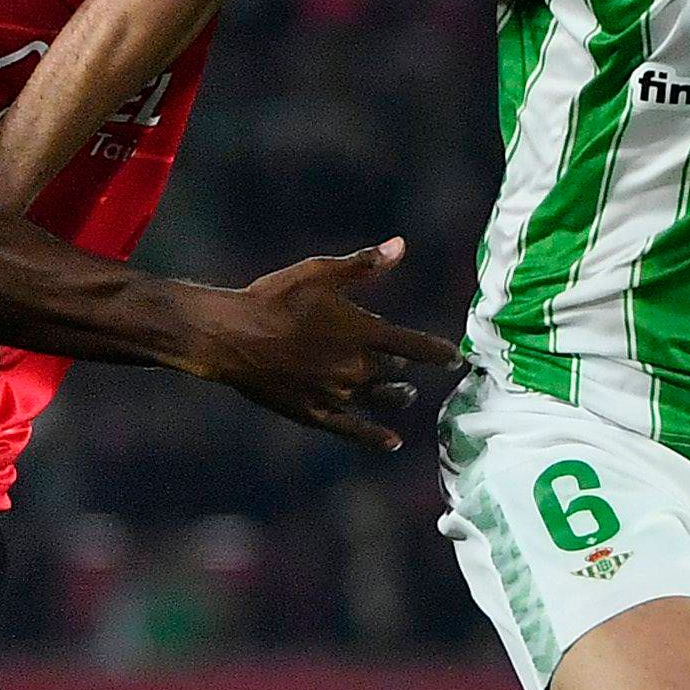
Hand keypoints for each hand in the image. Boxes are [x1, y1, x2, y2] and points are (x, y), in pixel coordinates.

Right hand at [183, 238, 460, 448]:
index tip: (457, 358)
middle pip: (395, 372)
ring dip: (396, 398)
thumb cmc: (275, 298)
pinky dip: (376, 437)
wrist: (231, 336)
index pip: (415, 346)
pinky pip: (353, 431)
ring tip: (406, 397)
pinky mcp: (315, 414)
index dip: (440, 353)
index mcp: (362, 333)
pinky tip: (392, 443)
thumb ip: (364, 265)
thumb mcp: (320, 273)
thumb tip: (400, 246)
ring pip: (380, 401)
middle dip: (407, 370)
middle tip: (413, 370)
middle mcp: (356, 368)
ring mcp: (337, 395)